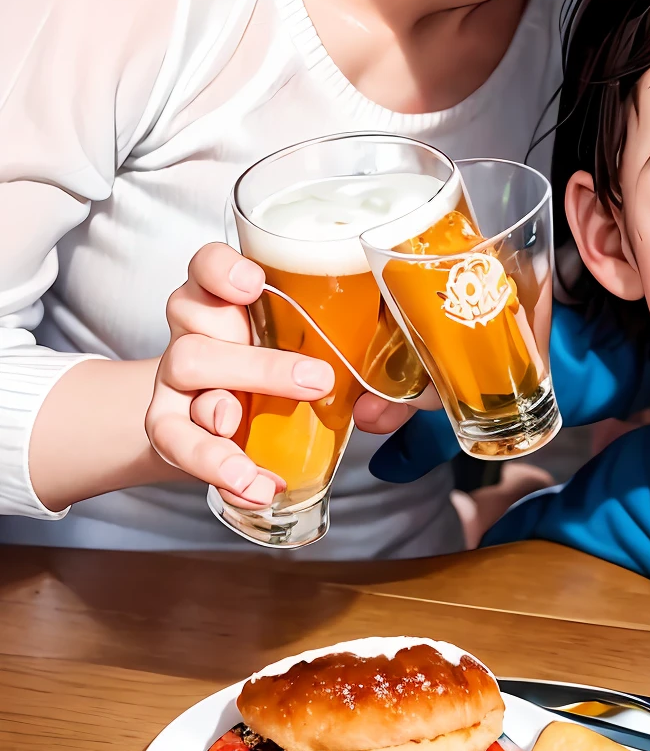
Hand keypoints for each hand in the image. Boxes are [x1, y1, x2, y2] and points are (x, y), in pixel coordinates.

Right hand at [144, 242, 416, 507]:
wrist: (231, 421)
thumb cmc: (289, 365)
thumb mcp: (327, 344)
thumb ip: (362, 356)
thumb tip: (379, 408)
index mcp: (231, 298)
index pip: (207, 264)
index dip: (221, 269)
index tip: (254, 285)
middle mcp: (196, 328)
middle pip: (196, 318)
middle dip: (255, 355)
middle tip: (315, 382)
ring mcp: (176, 376)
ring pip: (182, 367)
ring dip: (222, 404)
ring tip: (248, 439)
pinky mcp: (170, 425)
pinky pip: (178, 440)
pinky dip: (217, 465)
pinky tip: (256, 486)